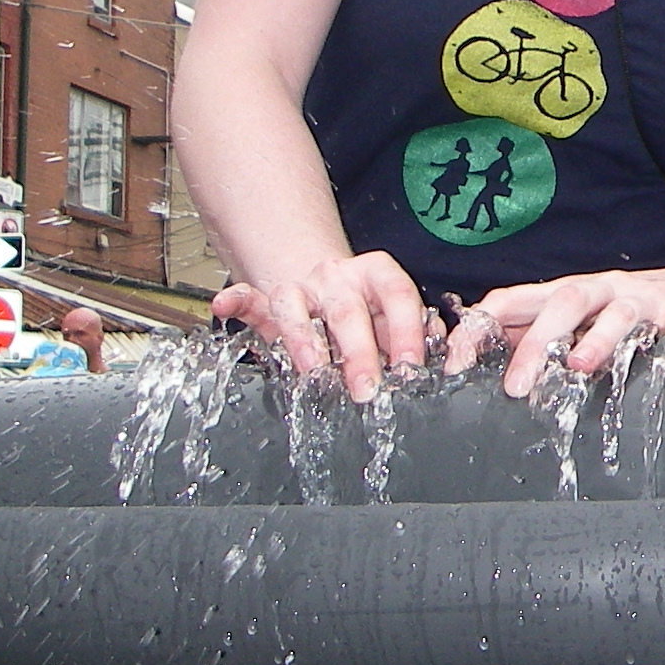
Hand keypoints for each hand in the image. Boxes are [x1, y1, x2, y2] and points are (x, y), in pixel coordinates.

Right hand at [211, 249, 429, 399]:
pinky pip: (248, 296)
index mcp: (378, 274)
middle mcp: (339, 276)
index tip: (411, 368)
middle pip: (348, 310)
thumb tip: (441, 348)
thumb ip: (413, 331)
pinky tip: (223, 308)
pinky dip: (235, 301)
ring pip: (296, 306)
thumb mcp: (391, 315)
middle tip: (368, 390)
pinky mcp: (268, 298)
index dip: (406, 331)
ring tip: (312, 373)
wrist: (324, 283)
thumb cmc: (365, 309)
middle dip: (359, 352)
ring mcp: (301, 286)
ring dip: (304, 342)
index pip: (399, 295)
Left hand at [472, 266, 664, 398]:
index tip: (456, 364)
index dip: (481, 328)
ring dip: (597, 335)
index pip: (512, 303)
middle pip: (560, 306)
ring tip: (579, 365)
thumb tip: (483, 367)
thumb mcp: (583, 328)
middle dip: (533, 345)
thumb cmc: (638, 314)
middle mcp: (599, 291)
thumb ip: (540, 340)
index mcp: (566, 297)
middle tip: (515, 388)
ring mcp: (640, 298)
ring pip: (614, 309)